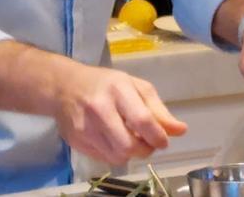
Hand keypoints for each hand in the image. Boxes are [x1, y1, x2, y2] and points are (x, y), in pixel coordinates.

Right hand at [52, 62, 187, 165]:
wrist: (63, 86)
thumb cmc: (104, 84)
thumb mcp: (134, 87)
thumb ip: (158, 110)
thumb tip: (180, 131)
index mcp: (117, 89)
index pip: (142, 120)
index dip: (157, 136)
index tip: (163, 141)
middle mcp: (99, 109)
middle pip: (128, 146)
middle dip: (145, 150)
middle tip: (147, 143)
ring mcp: (85, 127)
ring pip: (117, 157)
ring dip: (130, 154)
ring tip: (130, 140)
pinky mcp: (76, 141)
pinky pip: (104, 159)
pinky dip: (115, 154)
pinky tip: (114, 141)